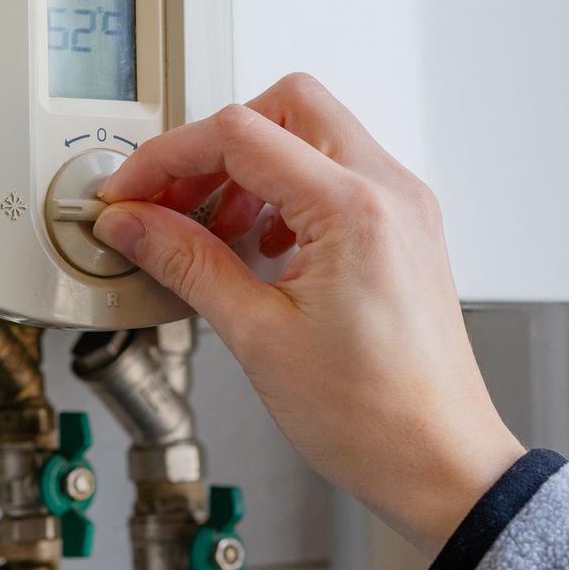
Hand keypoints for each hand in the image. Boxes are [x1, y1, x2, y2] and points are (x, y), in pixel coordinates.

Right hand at [92, 74, 523, 554]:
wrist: (440, 463)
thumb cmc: (373, 419)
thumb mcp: (257, 336)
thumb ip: (188, 263)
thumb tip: (135, 224)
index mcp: (353, 210)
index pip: (240, 134)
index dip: (167, 157)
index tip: (128, 195)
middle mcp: (389, 192)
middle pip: (285, 105)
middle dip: (215, 144)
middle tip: (168, 198)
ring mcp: (403, 208)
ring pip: (313, 134)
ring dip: (251, 168)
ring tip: (208, 230)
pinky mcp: (404, 231)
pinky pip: (338, 175)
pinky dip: (287, 192)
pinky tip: (257, 246)